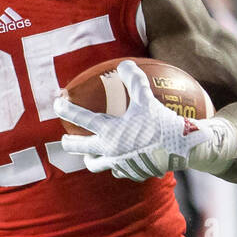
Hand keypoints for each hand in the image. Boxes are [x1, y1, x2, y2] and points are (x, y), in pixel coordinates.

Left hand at [54, 59, 230, 181]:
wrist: (180, 150)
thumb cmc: (161, 123)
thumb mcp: (147, 99)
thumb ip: (134, 81)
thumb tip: (125, 64)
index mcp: (110, 131)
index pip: (82, 119)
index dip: (67, 110)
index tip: (56, 104)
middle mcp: (110, 150)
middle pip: (82, 149)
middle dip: (70, 144)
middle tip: (65, 140)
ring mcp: (120, 165)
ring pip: (97, 165)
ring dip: (92, 159)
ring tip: (91, 156)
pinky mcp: (132, 173)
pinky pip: (119, 171)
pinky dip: (117, 166)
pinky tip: (121, 161)